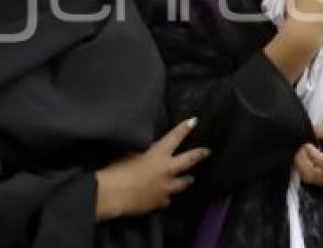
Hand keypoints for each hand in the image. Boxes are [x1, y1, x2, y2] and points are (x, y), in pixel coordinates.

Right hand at [95, 118, 209, 220]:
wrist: (114, 194)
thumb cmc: (118, 169)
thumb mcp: (131, 153)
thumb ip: (145, 151)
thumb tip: (151, 149)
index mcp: (159, 154)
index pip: (174, 137)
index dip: (184, 128)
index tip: (194, 121)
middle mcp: (167, 170)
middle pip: (188, 160)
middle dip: (199, 154)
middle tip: (207, 151)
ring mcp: (166, 188)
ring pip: (183, 183)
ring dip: (187, 180)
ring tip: (190, 179)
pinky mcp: (159, 202)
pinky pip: (166, 199)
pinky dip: (166, 196)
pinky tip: (164, 198)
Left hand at [293, 122, 322, 187]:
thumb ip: (322, 130)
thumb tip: (306, 132)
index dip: (314, 155)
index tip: (308, 144)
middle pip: (315, 175)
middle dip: (302, 159)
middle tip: (301, 146)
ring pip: (309, 179)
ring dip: (300, 165)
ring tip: (301, 151)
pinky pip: (310, 180)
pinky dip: (302, 169)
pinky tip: (304, 158)